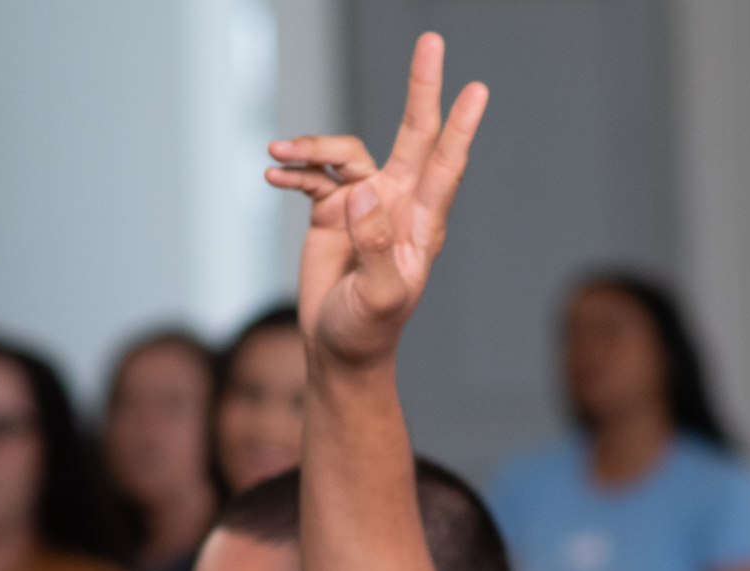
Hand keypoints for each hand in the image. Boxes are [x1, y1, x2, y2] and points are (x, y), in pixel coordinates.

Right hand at [265, 32, 487, 368]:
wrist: (339, 351)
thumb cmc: (369, 331)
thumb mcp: (379, 296)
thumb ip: (376, 244)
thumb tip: (365, 191)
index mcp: (420, 223)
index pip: (446, 165)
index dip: (460, 127)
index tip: (477, 89)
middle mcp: (397, 204)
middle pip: (413, 134)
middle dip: (423, 88)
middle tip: (431, 41)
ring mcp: (365, 205)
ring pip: (345, 154)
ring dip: (313, 147)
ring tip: (278, 151)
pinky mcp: (333, 212)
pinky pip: (314, 175)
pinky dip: (294, 169)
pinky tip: (272, 171)